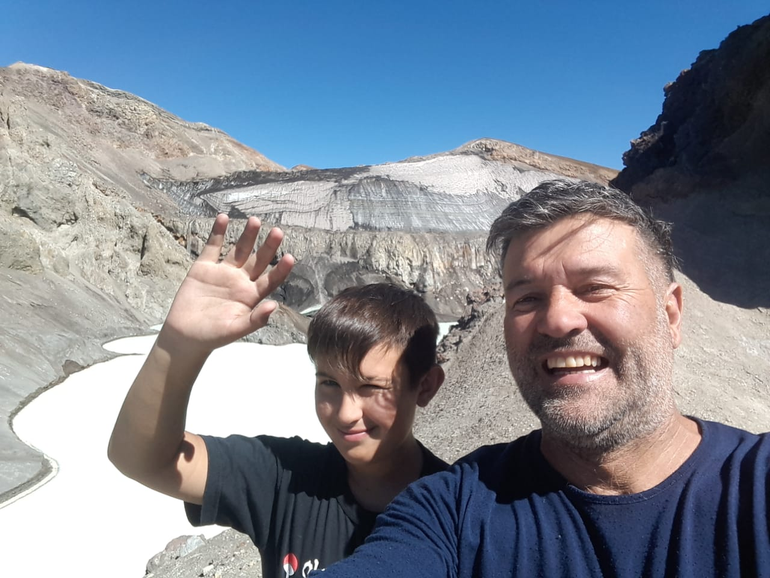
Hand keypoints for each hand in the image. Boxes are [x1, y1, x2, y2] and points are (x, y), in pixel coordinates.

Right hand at [159, 214, 294, 353]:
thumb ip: (255, 320)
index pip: (270, 280)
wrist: (184, 336)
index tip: (290, 257)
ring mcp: (223, 273)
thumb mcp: (235, 330)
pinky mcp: (203, 268)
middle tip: (278, 232)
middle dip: (268, 246)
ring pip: (239, 250)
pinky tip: (223, 218)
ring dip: (247, 236)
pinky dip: (218, 233)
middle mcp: (240, 281)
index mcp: (251, 296)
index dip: (280, 269)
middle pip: (258, 260)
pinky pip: (212, 247)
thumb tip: (274, 307)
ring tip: (255, 221)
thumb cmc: (212, 336)